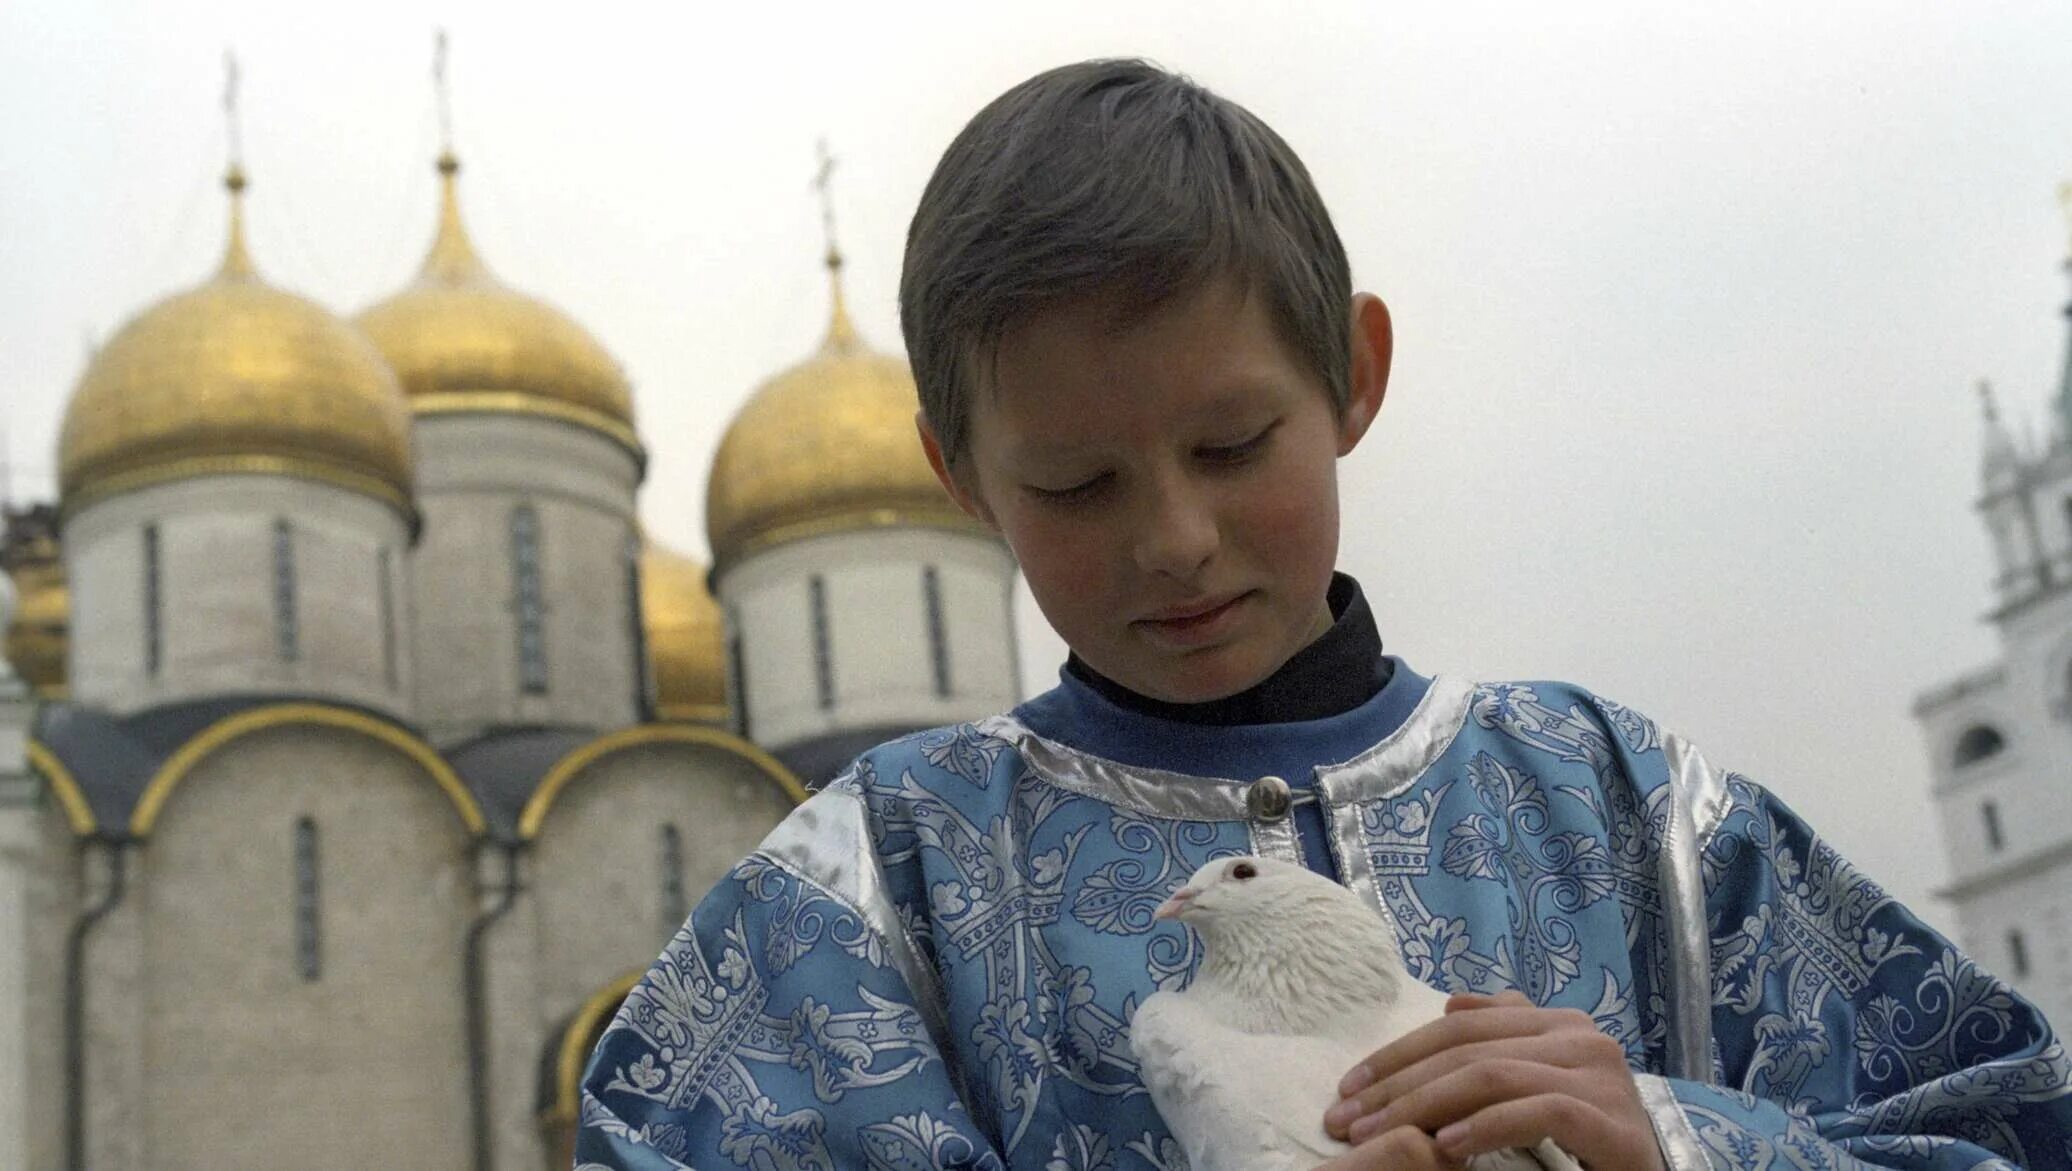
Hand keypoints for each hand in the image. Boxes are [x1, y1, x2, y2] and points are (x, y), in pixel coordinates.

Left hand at [1324, 990, 1665, 1170]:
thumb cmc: (1586, 1139)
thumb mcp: (1538, 1083)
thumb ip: (1504, 1039)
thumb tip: (1452, 1004)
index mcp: (1556, 1023)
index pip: (1456, 1028)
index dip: (1396, 1056)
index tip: (1347, 1090)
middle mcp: (1582, 1036)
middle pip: (1467, 1050)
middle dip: (1397, 1087)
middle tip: (1347, 1121)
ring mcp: (1603, 1076)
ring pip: (1493, 1076)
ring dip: (1424, 1108)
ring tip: (1379, 1136)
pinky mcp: (1615, 1123)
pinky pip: (1540, 1112)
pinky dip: (1486, 1128)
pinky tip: (1446, 1147)